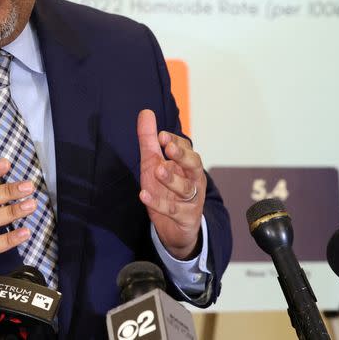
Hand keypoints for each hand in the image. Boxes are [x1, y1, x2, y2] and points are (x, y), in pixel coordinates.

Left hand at [137, 109, 205, 259]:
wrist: (176, 228)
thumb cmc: (166, 190)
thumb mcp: (154, 163)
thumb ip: (150, 140)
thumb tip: (146, 112)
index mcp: (188, 165)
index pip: (186, 148)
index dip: (175, 142)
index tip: (161, 135)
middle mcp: (193, 180)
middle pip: (194, 165)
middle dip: (182, 156)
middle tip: (169, 148)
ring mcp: (191, 200)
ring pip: (185, 188)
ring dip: (171, 179)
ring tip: (158, 170)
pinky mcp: (184, 217)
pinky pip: (172, 210)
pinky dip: (158, 203)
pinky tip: (144, 195)